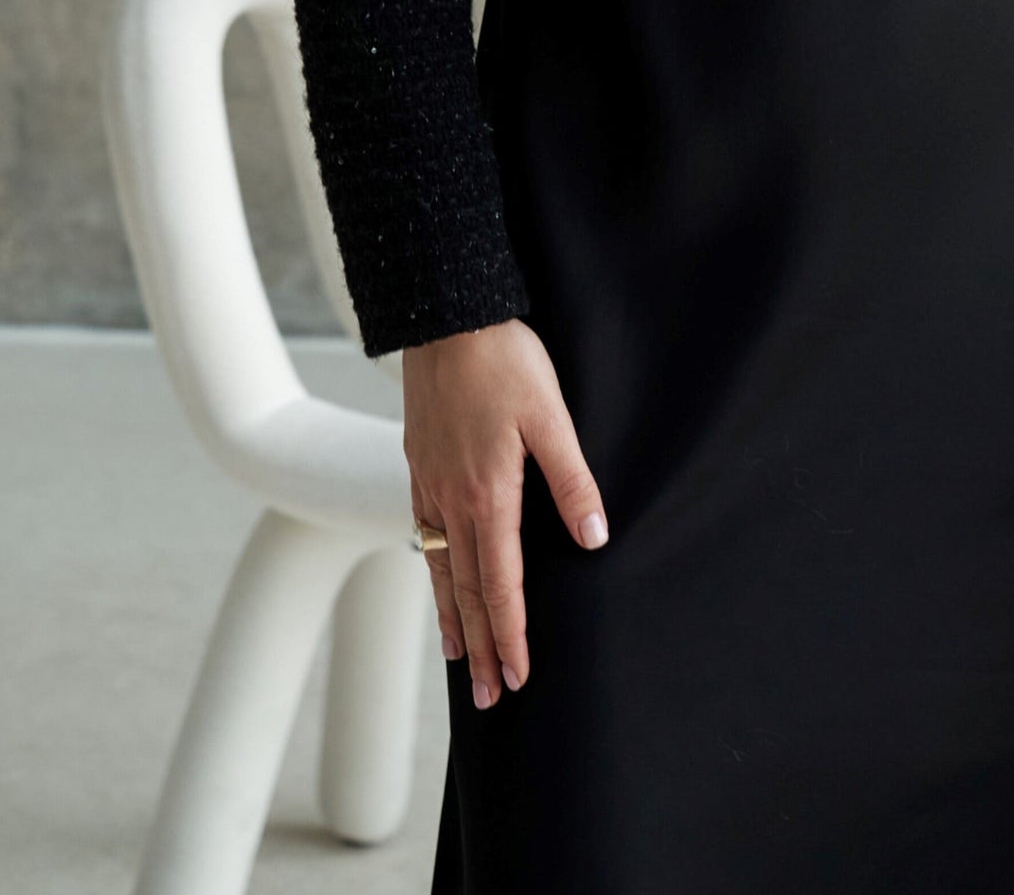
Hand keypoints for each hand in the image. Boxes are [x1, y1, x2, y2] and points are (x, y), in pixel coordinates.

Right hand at [401, 318, 609, 708]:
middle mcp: (452, 499)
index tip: (519, 675)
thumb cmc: (504, 359)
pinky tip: (436, 576)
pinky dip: (431, 570)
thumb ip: (573, 478)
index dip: (511, 633)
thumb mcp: (552, 414)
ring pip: (438, 567)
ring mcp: (429, 483)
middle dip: (480, 647)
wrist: (446, 315)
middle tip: (488, 698)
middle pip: (466, 590)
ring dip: (451, 618)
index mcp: (489, 493)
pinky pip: (422, 533)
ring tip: (458, 658)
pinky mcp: (418, 463)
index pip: (501, 583)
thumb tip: (594, 537)